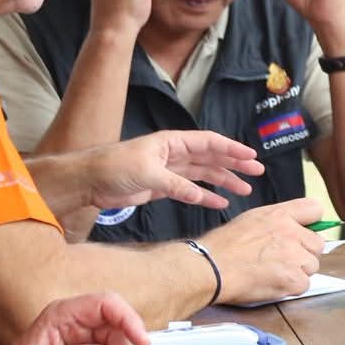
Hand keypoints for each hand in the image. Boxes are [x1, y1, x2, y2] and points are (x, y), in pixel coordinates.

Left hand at [83, 130, 266, 211]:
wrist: (88, 181)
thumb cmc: (114, 167)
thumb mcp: (147, 173)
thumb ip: (175, 185)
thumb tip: (200, 196)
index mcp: (172, 142)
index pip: (208, 143)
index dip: (231, 149)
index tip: (251, 156)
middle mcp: (173, 154)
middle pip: (210, 158)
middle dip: (234, 165)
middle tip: (256, 172)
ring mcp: (169, 170)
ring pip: (203, 175)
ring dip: (223, 181)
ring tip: (244, 190)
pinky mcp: (162, 187)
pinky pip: (190, 190)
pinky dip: (205, 196)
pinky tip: (219, 202)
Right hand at [199, 197, 325, 302]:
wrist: (211, 268)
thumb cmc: (224, 246)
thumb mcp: (251, 219)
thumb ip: (277, 220)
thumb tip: (295, 226)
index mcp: (281, 215)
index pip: (315, 209)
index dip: (311, 223)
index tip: (304, 233)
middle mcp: (291, 232)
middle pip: (317, 244)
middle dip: (303, 253)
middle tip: (281, 260)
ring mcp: (294, 256)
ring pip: (311, 266)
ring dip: (298, 272)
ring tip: (273, 272)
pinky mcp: (293, 279)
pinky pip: (304, 285)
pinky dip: (291, 288)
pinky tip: (272, 283)